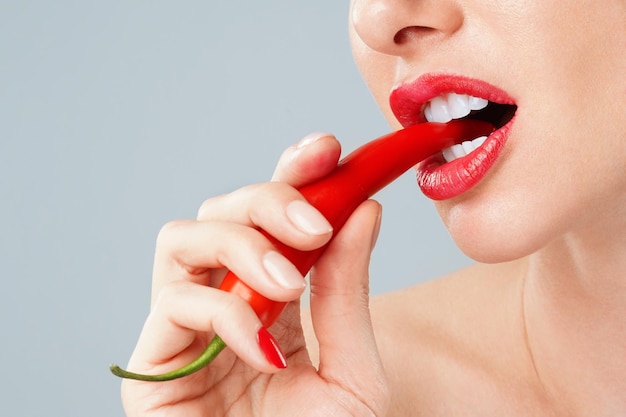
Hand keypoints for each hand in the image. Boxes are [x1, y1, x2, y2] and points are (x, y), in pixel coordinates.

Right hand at [120, 133, 389, 415]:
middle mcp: (226, 301)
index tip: (328, 148)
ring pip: (187, 237)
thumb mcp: (352, 369)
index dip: (294, 173)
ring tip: (289, 281)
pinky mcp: (153, 361)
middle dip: (269, 201)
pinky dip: (225, 312)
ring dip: (243, 245)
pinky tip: (263, 347)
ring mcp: (186, 327)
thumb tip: (363, 210)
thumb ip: (348, 291)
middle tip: (315, 222)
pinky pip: (176, 302)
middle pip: (223, 210)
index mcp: (275, 298)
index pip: (273, 218)